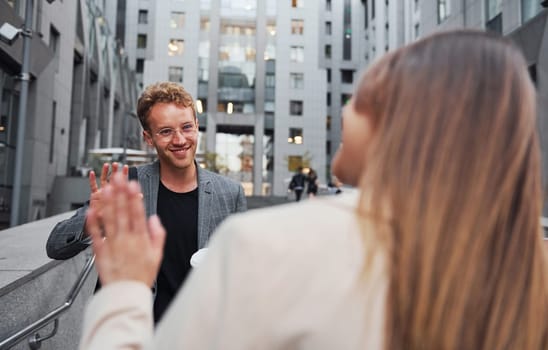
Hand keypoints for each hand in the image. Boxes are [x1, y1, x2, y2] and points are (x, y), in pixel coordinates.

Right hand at [84, 163, 127, 234]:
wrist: (103, 226)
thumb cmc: (115, 220)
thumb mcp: (126, 211)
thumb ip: (133, 202)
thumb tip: (141, 195)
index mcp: (119, 196)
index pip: (122, 183)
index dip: (124, 175)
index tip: (126, 167)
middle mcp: (112, 193)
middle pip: (113, 180)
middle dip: (115, 172)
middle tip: (117, 164)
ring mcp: (103, 193)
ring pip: (103, 181)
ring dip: (105, 172)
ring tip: (107, 165)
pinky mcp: (94, 196)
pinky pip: (92, 187)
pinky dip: (91, 180)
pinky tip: (91, 173)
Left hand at [87, 172, 165, 286]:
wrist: (126, 294)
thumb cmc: (141, 275)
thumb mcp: (157, 255)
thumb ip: (157, 235)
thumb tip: (153, 219)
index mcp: (140, 239)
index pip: (137, 213)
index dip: (135, 197)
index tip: (133, 184)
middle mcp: (126, 239)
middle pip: (122, 211)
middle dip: (120, 193)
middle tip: (118, 177)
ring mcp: (112, 244)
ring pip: (109, 219)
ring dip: (107, 202)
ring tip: (106, 187)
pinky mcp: (100, 251)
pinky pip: (95, 235)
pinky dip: (93, 222)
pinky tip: (91, 210)